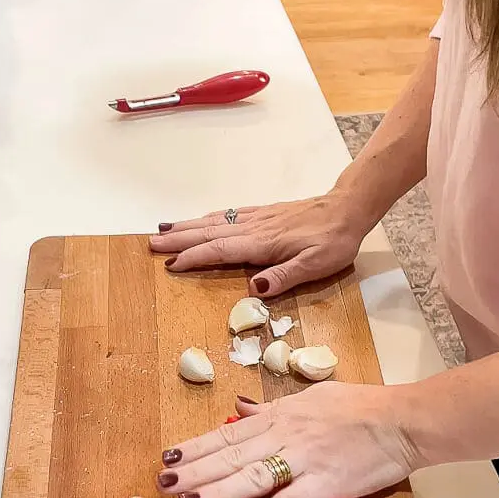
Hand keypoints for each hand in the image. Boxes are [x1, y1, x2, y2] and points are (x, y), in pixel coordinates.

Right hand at [149, 189, 368, 296]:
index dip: (194, 257)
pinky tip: (198, 220)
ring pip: (215, 221)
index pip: (221, 250)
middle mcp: (255, 228)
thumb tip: (252, 289)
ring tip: (162, 229)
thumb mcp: (316, 265)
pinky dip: (207, 218)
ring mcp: (258, 218)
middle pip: (209, 233)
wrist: (348, 209)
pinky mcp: (264, 213)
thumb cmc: (335, 241)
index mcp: (263, 244)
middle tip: (150, 244)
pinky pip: (228, 214)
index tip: (169, 264)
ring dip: (187, 226)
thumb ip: (284, 277)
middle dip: (179, 239)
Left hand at [156, 384, 421, 497]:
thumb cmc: (362, 406)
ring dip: (216, 491)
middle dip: (195, 470)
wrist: (403, 420)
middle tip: (163, 483)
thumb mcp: (313, 396)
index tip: (170, 455)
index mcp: (282, 414)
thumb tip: (240, 407)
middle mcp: (286, 435)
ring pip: (251, 477)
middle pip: (232, 455)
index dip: (198, 445)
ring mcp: (304, 461)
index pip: (230, 431)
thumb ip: (274, 406)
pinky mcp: (325, 486)